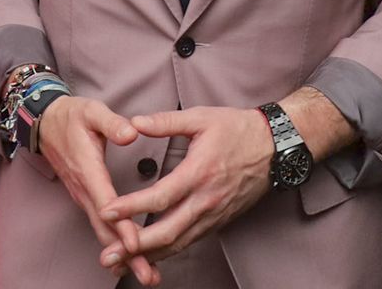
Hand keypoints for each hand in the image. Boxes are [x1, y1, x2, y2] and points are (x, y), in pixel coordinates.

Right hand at [37, 96, 159, 285]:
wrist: (44, 122)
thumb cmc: (72, 116)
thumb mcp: (91, 111)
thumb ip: (112, 122)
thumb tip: (131, 133)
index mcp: (88, 169)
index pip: (107, 202)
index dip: (122, 225)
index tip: (137, 244)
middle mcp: (84, 190)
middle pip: (105, 227)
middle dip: (127, 253)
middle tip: (147, 275)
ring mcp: (83, 196)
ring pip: (103, 230)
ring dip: (122, 254)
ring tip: (146, 274)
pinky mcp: (85, 198)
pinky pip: (100, 225)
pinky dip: (115, 244)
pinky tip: (129, 258)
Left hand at [98, 106, 272, 266]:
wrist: (275, 147)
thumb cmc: (237, 129)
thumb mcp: (202, 117)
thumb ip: (166, 122)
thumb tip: (134, 123)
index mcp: (199, 173)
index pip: (160, 198)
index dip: (131, 208)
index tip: (106, 211)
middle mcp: (206, 200)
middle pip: (167, 231)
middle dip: (134, 246)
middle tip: (108, 255)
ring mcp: (214, 215)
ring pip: (178, 243)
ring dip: (149, 256)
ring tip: (121, 264)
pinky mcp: (218, 221)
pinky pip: (190, 241)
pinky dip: (168, 252)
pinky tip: (150, 256)